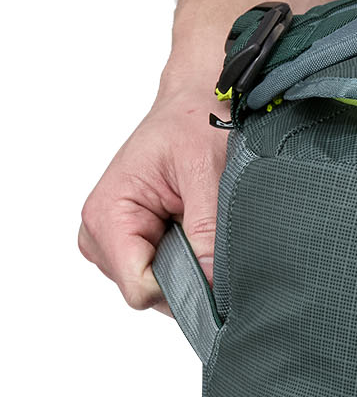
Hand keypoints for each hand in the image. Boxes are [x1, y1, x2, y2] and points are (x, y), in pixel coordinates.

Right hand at [78, 80, 229, 309]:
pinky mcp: (132, 240)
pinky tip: (194, 226)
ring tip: (201, 220)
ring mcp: (114, 239)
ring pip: (156, 287)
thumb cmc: (195, 126)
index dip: (182, 287)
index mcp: (108, 213)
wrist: (196, 104)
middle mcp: (101, 231)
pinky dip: (188, 258)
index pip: (138, 287)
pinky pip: (163, 272)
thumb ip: (208, 230)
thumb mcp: (208, 173)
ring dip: (189, 263)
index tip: (214, 265)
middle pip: (147, 292)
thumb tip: (212, 281)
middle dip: (188, 274)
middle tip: (211, 231)